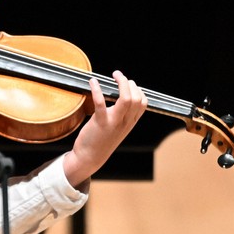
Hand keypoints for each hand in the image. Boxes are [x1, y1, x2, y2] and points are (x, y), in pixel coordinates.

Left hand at [63, 70, 147, 185]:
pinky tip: (93, 81)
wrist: (90, 158)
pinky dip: (97, 89)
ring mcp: (114, 122)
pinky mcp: (100, 122)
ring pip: (126, 99)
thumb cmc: (101, 141)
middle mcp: (125, 122)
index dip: (138, 90)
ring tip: (115, 75)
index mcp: (130, 123)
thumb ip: (122, 115)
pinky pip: (101, 103)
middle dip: (130, 83)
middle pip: (137, 98)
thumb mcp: (118, 129)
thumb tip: (121, 98)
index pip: (143, 103)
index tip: (129, 84)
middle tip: (119, 76)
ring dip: (121, 83)